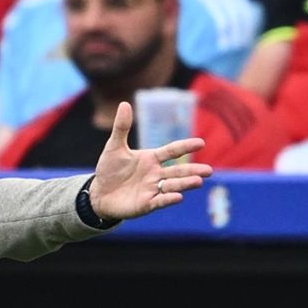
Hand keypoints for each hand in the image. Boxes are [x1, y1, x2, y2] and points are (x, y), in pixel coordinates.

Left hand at [90, 101, 211, 220]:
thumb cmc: (109, 170)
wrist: (99, 194)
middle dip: (193, 171)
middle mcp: (156, 174)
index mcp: (152, 158)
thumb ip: (121, 128)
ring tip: (199, 182)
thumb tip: (124, 103)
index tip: (200, 143)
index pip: (172, 151)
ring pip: (172, 185)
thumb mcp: (114, 147)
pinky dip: (168, 199)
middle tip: (208, 171)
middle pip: (178, 171)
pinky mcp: (146, 204)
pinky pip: (159, 201)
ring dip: (185, 184)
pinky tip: (178, 197)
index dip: (185, 147)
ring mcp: (152, 189)